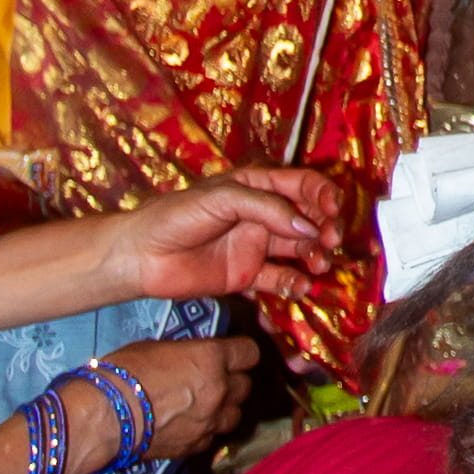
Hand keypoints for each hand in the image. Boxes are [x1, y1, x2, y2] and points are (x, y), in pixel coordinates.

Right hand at [80, 331, 257, 472]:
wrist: (106, 416)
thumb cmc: (125, 372)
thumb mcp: (158, 348)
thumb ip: (186, 354)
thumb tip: (192, 358)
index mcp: (212, 358)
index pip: (249, 353)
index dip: (240, 353)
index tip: (231, 354)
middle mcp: (220, 390)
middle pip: (245, 386)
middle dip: (232, 382)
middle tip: (214, 380)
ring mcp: (209, 422)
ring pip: (234, 415)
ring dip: (224, 409)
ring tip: (205, 406)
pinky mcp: (195, 447)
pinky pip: (212, 437)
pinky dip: (205, 431)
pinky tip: (189, 426)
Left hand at [97, 173, 340, 311]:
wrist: (140, 256)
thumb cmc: (175, 216)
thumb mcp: (222, 198)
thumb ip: (266, 208)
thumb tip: (308, 226)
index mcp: (256, 186)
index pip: (301, 185)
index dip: (322, 195)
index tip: (333, 210)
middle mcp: (261, 215)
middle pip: (306, 218)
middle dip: (324, 228)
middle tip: (331, 242)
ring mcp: (255, 246)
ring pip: (297, 249)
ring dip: (314, 255)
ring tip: (319, 265)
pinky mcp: (246, 276)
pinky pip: (278, 280)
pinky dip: (294, 284)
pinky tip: (301, 288)